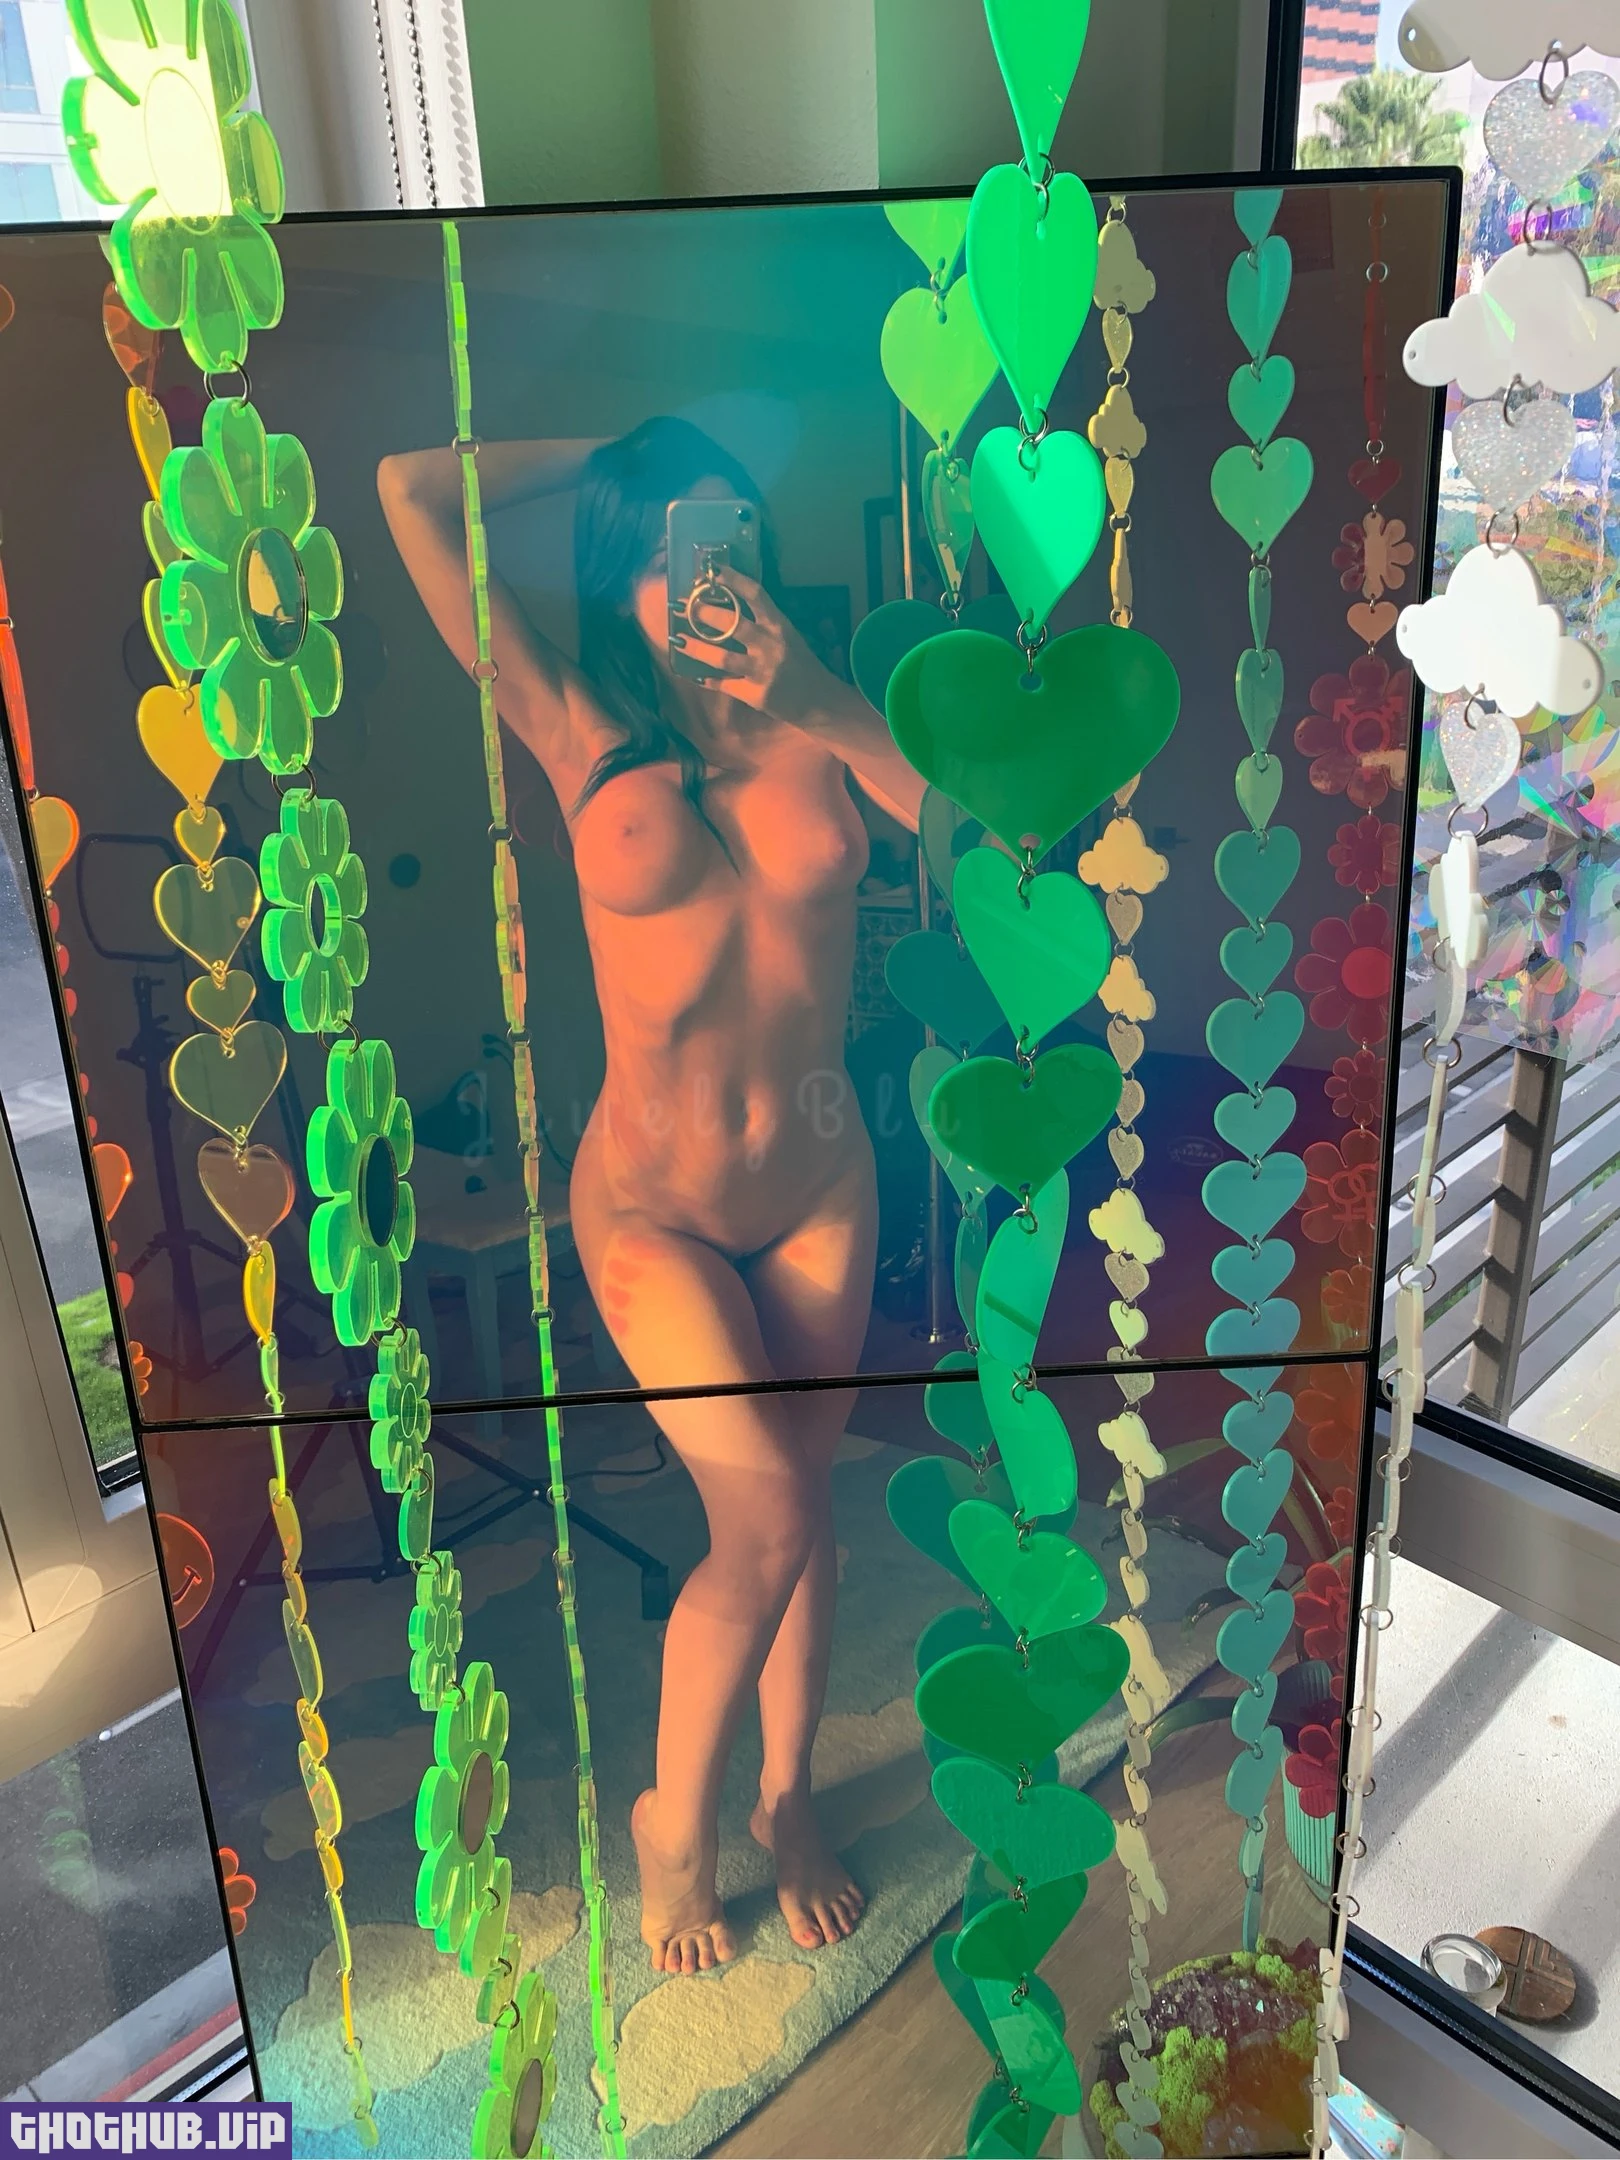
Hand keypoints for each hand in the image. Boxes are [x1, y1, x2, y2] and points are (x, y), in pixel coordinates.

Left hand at [672, 571, 822, 723]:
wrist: (819, 702)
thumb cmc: (800, 664)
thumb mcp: (787, 636)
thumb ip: (762, 623)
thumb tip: (726, 604)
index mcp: (779, 625)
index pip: (755, 595)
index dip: (733, 580)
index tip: (712, 571)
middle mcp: (770, 645)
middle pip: (732, 624)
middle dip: (703, 613)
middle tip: (682, 607)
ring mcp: (763, 671)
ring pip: (723, 657)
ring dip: (697, 648)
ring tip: (678, 640)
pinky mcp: (756, 695)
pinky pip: (725, 685)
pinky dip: (708, 680)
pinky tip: (693, 675)